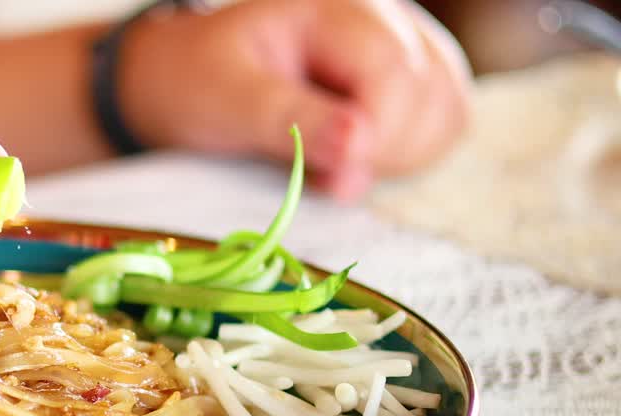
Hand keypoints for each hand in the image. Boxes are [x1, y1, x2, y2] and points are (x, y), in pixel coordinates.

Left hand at [118, 0, 471, 199]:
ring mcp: (405, 48)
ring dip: (398, 159)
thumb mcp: (229, 100)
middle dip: (383, 151)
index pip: (392, 69)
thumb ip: (291, 120)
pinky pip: (442, 126)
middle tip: (325, 174)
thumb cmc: (200, 83)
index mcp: (334, 9)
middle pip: (431, 92)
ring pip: (447, 113)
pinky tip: (354, 161)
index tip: (337, 178)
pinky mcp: (412, 84)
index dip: (374, 134)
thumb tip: (358, 145)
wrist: (188, 81)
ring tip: (334, 165)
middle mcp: (384, 18)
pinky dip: (406, 157)